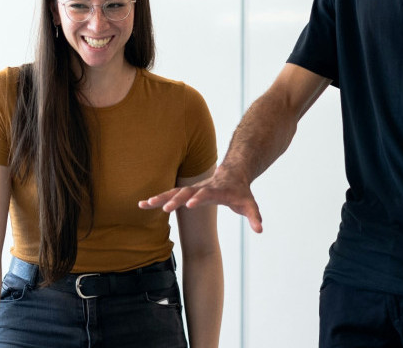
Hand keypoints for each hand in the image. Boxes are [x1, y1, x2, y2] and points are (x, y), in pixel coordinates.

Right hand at [138, 165, 263, 232]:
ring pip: (173, 192)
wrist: (234, 172)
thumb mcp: (249, 204)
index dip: (198, 198)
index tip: (189, 204)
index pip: (207, 193)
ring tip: (143, 204)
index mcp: (217, 190)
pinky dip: (157, 198)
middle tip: (163, 209)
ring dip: (159, 198)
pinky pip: (169, 194)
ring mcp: (192, 188)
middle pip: (186, 192)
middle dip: (174, 199)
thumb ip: (254, 216)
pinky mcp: (186, 191)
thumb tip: (260, 230)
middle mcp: (202, 187)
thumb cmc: (241, 191)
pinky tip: (142, 204)